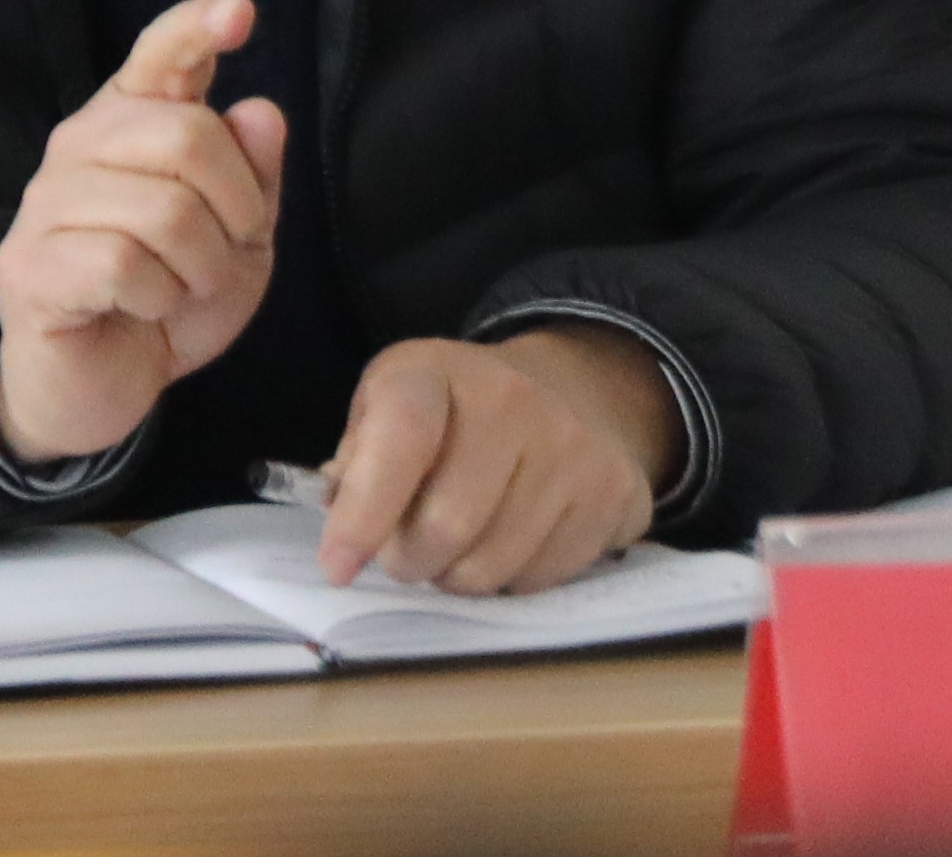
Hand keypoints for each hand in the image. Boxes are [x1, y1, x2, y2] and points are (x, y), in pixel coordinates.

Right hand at [0, 0, 287, 470]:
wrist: (101, 385)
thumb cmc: (170, 296)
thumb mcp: (238, 240)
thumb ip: (253, 176)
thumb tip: (260, 111)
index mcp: (132, 120)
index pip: (160, 52)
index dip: (198, 26)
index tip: (242, 13)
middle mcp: (81, 144)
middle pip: (186, 135)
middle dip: (237, 205)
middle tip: (230, 250)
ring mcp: (47, 203)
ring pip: (164, 210)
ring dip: (202, 266)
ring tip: (185, 289)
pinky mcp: (29, 265)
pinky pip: (124, 265)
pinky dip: (160, 298)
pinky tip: (146, 308)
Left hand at [315, 327, 674, 594]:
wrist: (573, 389)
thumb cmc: (454, 413)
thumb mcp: (389, 406)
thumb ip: (357, 461)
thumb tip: (342, 522)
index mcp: (435, 370)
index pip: (402, 438)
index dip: (364, 512)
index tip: (337, 566)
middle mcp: (512, 397)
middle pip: (446, 527)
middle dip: (411, 561)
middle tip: (408, 553)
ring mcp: (573, 443)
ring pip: (492, 568)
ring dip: (459, 577)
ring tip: (460, 546)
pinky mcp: (614, 491)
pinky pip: (541, 578)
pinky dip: (512, 580)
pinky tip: (513, 541)